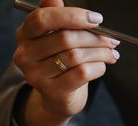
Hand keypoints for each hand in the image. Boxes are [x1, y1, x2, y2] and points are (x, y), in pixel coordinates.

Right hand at [13, 0, 119, 125]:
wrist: (59, 98)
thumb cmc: (61, 63)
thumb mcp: (56, 38)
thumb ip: (57, 18)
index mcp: (25, 34)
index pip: (44, 18)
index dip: (73, 16)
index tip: (97, 19)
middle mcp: (25, 54)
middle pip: (65, 38)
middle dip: (95, 37)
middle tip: (112, 40)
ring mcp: (36, 75)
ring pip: (76, 56)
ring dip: (100, 53)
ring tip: (112, 53)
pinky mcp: (52, 91)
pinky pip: (82, 73)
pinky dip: (98, 67)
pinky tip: (102, 66)